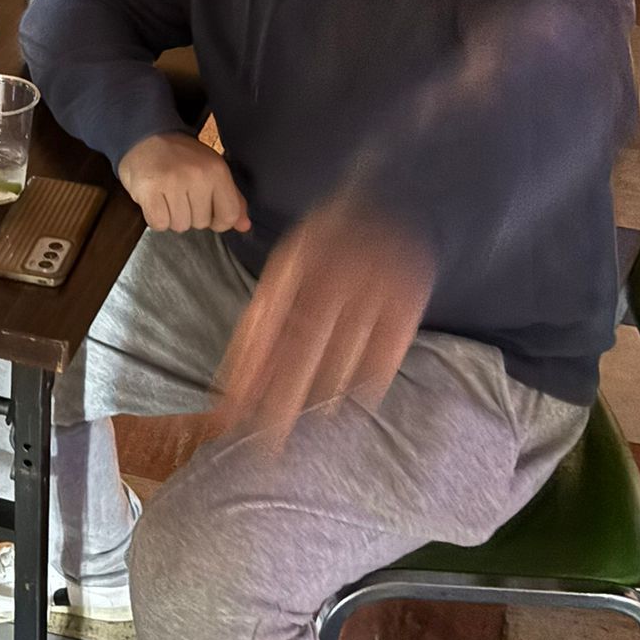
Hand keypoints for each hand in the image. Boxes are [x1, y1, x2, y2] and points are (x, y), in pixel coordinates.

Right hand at [118, 133, 250, 234]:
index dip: (218, 221)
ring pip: (179, 226)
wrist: (147, 137)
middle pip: (201, 223)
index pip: (229, 215)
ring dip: (172, 217)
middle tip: (181, 194)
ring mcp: (172, 182)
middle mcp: (197, 176)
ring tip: (167, 196)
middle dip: (191, 215)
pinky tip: (155, 200)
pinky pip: (159, 224)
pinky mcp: (149, 190)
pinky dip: (156, 218)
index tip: (207, 210)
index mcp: (217, 171)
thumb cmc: (182, 158)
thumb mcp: (212, 170)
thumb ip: (231, 198)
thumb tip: (244, 226)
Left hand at [217, 199, 434, 447]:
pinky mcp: (408, 299)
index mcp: (295, 262)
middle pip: (302, 348)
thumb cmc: (329, 244)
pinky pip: (385, 351)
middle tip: (265, 442)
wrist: (395, 197)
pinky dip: (368, 378)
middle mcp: (332, 274)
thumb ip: (265, 317)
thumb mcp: (290, 266)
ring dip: (320, 394)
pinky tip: (354, 399)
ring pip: (342, 356)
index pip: (265, 326)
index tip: (232, 411)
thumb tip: (237, 379)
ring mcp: (373, 286)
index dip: (248, 372)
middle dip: (281, 400)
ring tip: (303, 424)